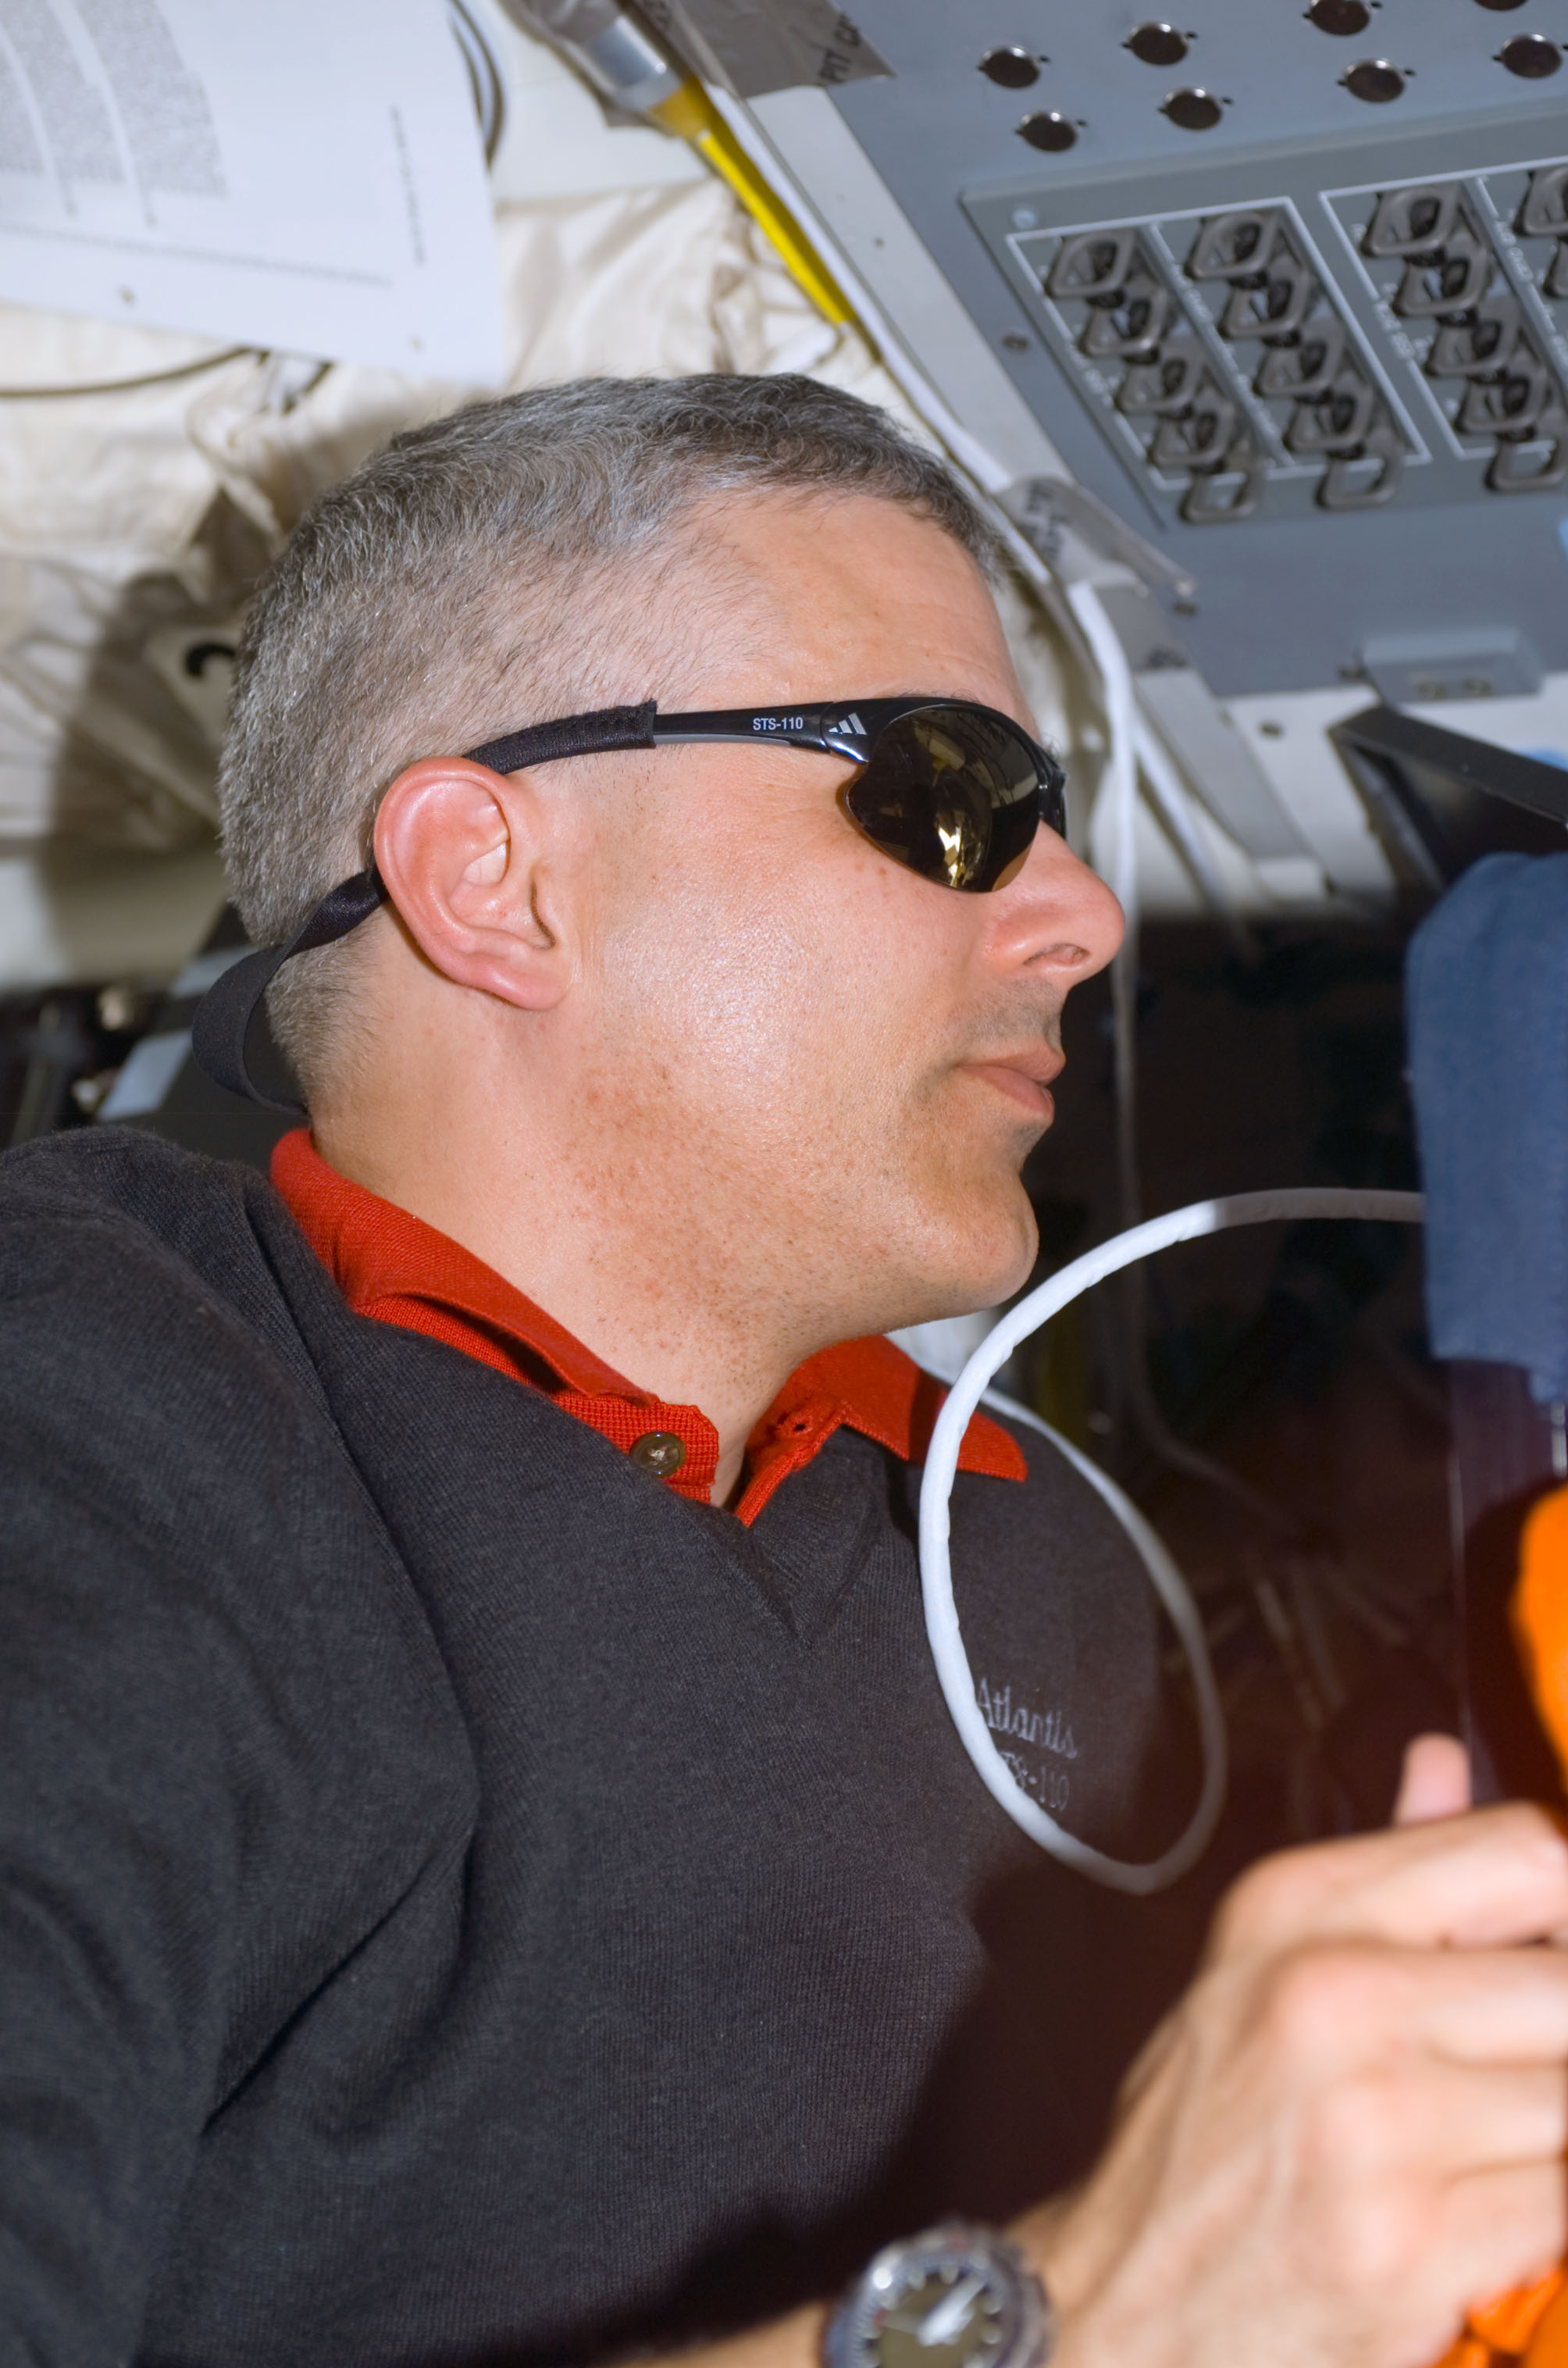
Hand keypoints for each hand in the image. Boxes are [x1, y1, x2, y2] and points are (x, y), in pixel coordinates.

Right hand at [1017, 1736, 1567, 2367]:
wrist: (1124, 2304)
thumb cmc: (1199, 2141)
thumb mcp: (1258, 1968)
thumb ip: (1380, 1863)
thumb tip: (1440, 1761)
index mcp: (1297, 1909)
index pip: (1524, 1849)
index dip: (1566, 1907)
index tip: (1549, 1956)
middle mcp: (1331, 1996)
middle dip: (1558, 2038)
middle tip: (1512, 2066)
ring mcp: (1375, 2122)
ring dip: (1553, 2129)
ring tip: (1501, 2140)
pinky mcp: (1414, 2245)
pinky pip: (1567, 2205)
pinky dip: (1546, 2211)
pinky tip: (1493, 2207)